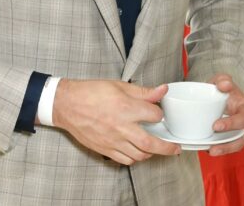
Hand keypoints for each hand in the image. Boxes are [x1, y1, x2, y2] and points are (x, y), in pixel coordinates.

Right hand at [52, 79, 180, 164]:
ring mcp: (113, 140)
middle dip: (167, 147)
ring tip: (155, 148)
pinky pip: (125, 159)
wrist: (67, 104)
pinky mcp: (105, 149)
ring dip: (151, 153)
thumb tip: (162, 90)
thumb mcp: (118, 85)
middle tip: (175, 147)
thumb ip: (142, 91)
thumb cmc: (91, 92)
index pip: (154, 115)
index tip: (158, 113)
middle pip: (151, 143)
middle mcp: (121, 126)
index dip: (158, 113)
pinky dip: (135, 158)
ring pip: (139, 154)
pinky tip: (137, 151)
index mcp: (126, 107)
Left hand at [207, 74, 243, 155]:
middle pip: (242, 138)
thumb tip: (224, 85)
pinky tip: (207, 149)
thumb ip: (223, 80)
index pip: (243, 118)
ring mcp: (243, 134)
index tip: (215, 126)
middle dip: (228, 144)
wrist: (224, 96)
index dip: (231, 124)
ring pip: (236, 146)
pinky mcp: (235, 139)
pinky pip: (229, 147)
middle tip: (212, 146)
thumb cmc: (225, 89)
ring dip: (223, 150)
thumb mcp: (223, 80)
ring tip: (210, 152)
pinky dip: (220, 149)